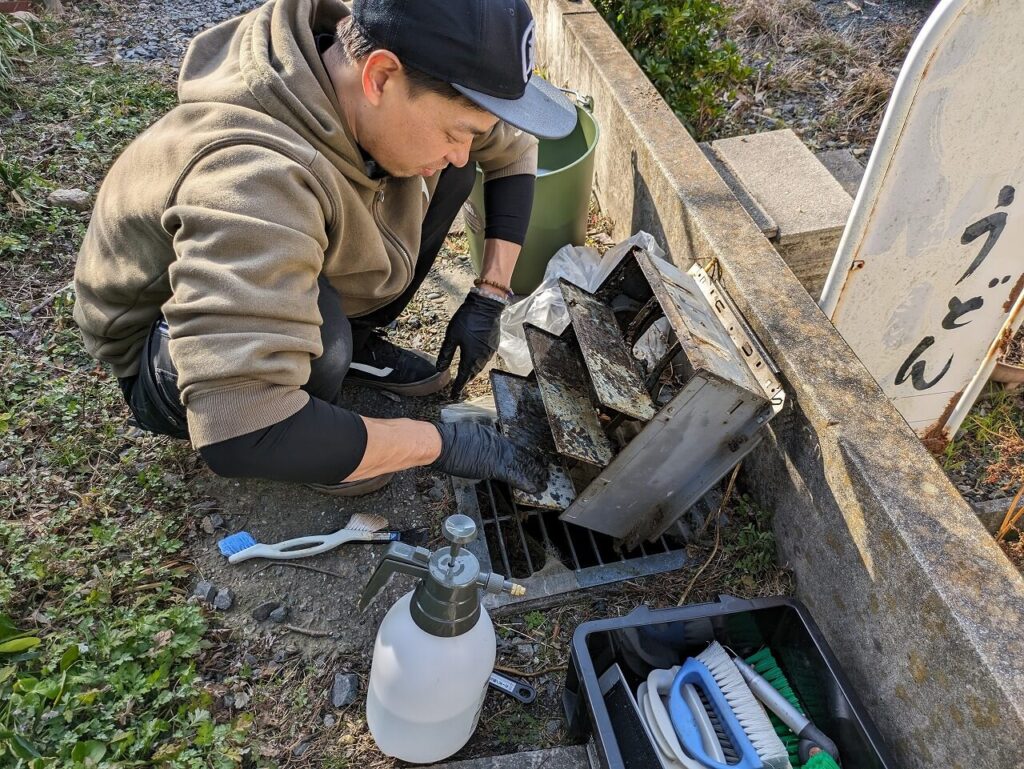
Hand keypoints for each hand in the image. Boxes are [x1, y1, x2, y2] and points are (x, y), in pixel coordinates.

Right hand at [431, 422, 548, 493]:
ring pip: (521, 465)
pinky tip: (535, 489)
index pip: (514, 447)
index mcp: (493, 437)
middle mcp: (498, 445)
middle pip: (521, 455)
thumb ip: (481, 438)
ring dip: (534, 474)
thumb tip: (483, 442)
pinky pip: (514, 475)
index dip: (526, 454)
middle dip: (534, 464)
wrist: (443, 443)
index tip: (535, 458)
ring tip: (545, 482)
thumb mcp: (470, 433)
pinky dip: (525, 482)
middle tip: (545, 471)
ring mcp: (497, 455)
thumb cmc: (449, 438)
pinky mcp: (493, 467)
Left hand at [436, 290, 505, 398]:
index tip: (453, 395)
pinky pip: (485, 358)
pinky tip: (474, 359)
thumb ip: (445, 354)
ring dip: (472, 372)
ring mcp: (490, 351)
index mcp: (471, 358)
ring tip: (465, 374)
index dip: (457, 387)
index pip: (463, 377)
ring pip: (479, 367)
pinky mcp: (493, 344)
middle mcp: (482, 358)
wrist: (487, 306)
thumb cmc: (468, 320)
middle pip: (472, 374)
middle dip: (465, 380)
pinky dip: (478, 362)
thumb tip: (439, 368)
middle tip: (459, 386)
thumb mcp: (451, 336)